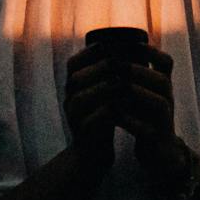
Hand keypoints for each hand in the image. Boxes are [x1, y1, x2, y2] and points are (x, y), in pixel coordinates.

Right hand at [64, 45, 122, 169]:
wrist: (93, 155)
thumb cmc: (103, 118)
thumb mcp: (103, 94)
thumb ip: (108, 74)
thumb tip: (131, 47)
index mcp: (72, 87)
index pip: (74, 63)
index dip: (90, 52)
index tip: (112, 45)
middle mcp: (68, 99)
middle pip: (77, 77)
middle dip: (100, 67)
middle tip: (122, 61)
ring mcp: (73, 116)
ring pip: (82, 96)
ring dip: (104, 86)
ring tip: (124, 81)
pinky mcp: (82, 133)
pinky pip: (91, 118)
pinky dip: (108, 110)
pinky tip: (123, 104)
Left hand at [116, 48, 188, 185]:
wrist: (158, 153)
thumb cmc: (143, 118)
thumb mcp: (139, 93)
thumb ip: (128, 75)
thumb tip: (102, 49)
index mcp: (163, 85)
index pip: (165, 61)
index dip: (149, 51)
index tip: (125, 43)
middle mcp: (169, 99)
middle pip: (161, 80)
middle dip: (137, 71)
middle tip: (113, 65)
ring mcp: (166, 119)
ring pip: (158, 102)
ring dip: (136, 93)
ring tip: (114, 88)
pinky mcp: (159, 138)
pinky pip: (148, 127)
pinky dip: (130, 120)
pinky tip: (113, 115)